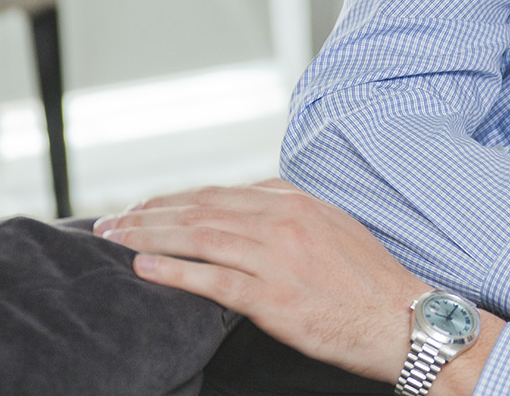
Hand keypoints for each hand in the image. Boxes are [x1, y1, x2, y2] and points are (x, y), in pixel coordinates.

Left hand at [92, 179, 425, 382]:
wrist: (400, 317)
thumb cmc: (368, 279)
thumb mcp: (332, 227)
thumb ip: (290, 214)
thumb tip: (250, 209)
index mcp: (295, 202)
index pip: (219, 193)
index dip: (174, 199)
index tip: (143, 207)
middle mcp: (282, 221)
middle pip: (200, 210)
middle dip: (148, 214)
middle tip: (110, 223)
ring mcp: (277, 257)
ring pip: (199, 238)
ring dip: (148, 238)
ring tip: (114, 240)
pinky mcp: (274, 297)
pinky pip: (213, 279)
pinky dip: (174, 272)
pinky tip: (144, 270)